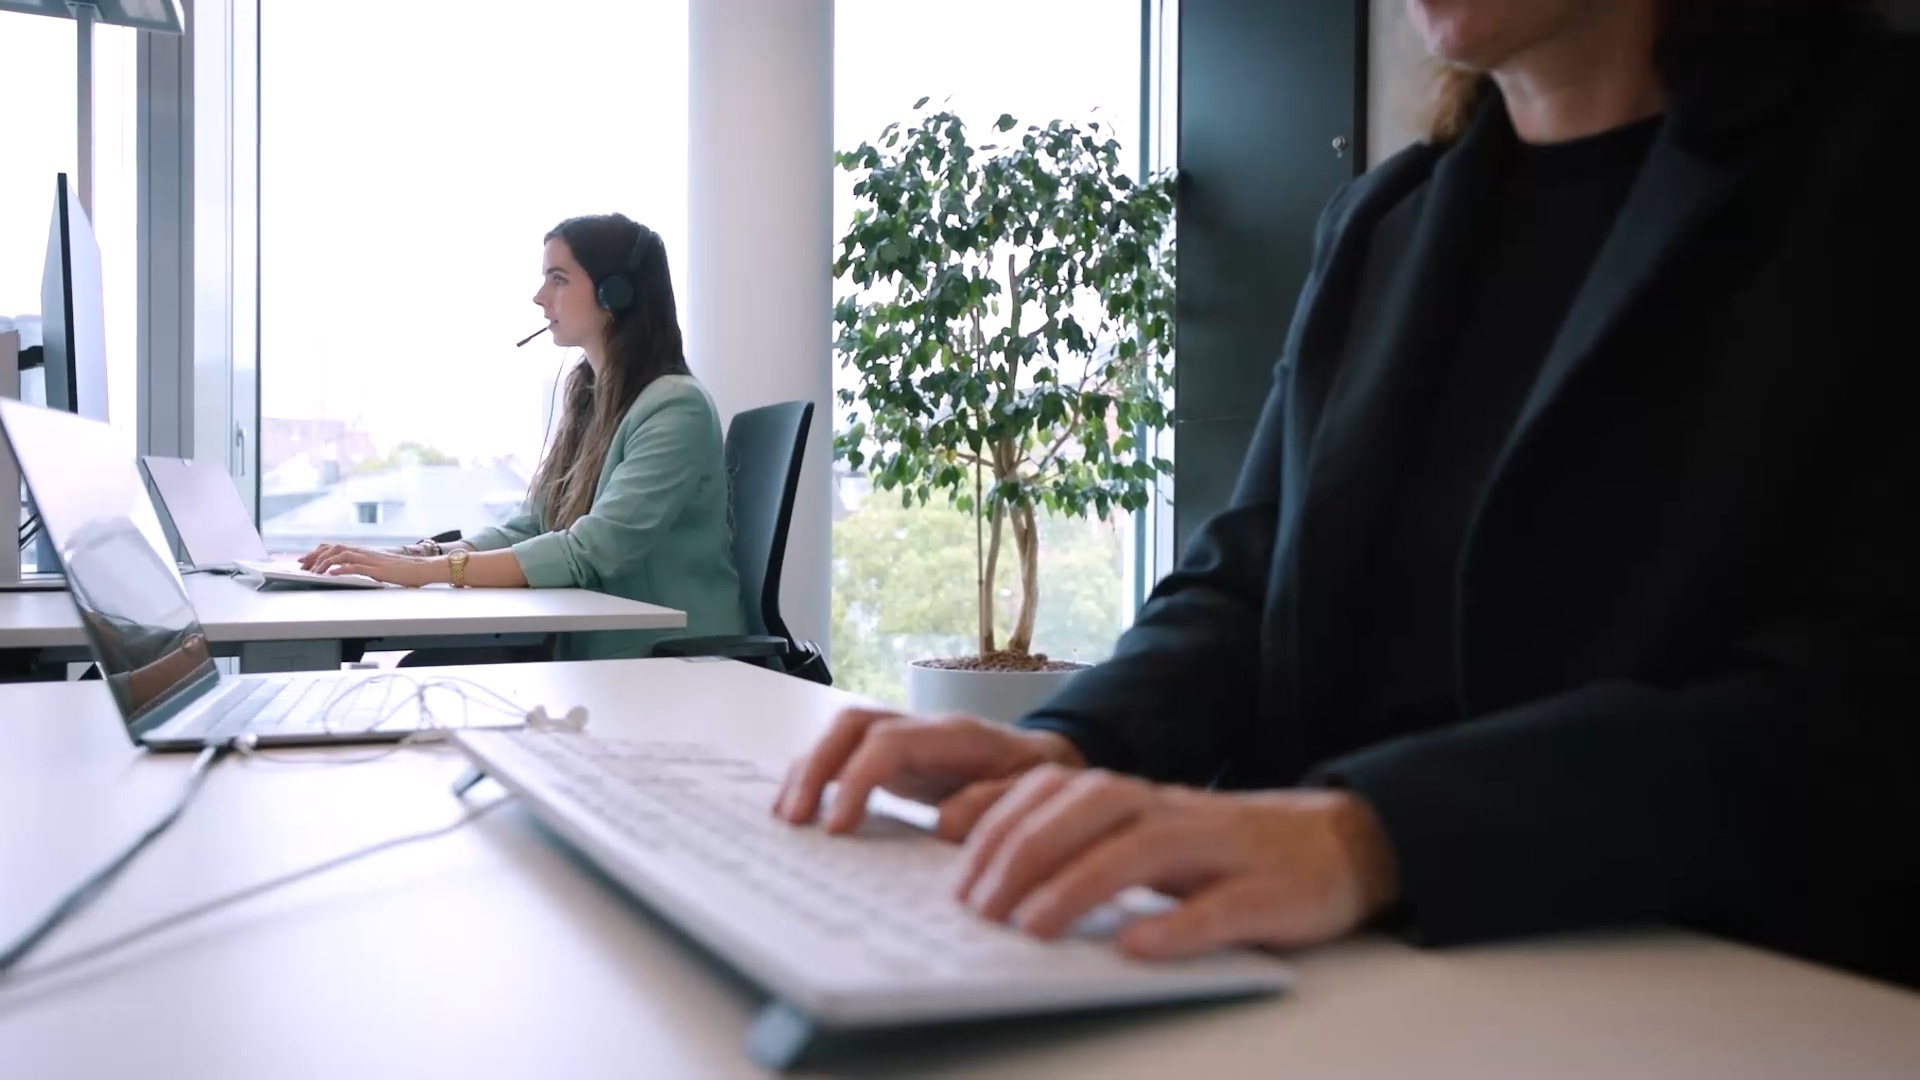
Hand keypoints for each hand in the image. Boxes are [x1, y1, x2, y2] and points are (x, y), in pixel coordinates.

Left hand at [301, 543, 445, 587]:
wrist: (423, 569)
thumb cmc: (405, 571)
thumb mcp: (380, 568)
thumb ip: (366, 568)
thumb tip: (349, 573)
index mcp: (365, 552)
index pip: (336, 546)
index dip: (318, 551)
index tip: (305, 559)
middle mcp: (365, 552)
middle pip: (334, 547)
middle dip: (315, 555)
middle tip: (302, 564)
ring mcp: (371, 560)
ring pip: (341, 554)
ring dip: (325, 562)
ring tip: (314, 571)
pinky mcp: (377, 569)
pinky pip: (355, 566)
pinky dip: (341, 568)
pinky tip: (331, 573)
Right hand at [773, 707, 1086, 839]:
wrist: (1050, 763)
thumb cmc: (1039, 781)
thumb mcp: (1031, 798)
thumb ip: (994, 806)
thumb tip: (944, 823)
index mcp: (955, 736)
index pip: (888, 744)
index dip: (855, 781)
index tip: (836, 827)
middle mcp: (923, 729)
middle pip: (853, 725)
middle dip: (815, 768)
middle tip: (794, 820)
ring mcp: (906, 740)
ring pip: (843, 735)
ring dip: (808, 771)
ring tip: (785, 817)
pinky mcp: (896, 759)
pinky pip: (847, 755)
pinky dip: (819, 776)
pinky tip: (802, 809)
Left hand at [955, 766, 1400, 959]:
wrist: (1339, 843)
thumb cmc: (1225, 851)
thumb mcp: (1147, 838)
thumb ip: (1083, 847)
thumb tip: (994, 880)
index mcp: (1135, 798)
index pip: (1053, 793)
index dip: (999, 826)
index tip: (954, 870)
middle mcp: (1171, 811)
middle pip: (1087, 812)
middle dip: (1024, 855)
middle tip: (979, 910)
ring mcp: (1222, 848)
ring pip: (1142, 851)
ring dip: (1080, 885)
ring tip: (1033, 928)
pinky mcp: (1269, 893)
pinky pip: (1220, 907)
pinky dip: (1176, 927)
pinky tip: (1135, 949)